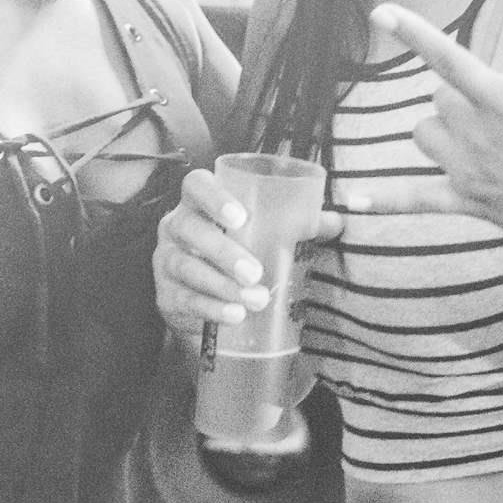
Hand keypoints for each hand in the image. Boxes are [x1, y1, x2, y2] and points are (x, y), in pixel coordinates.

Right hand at [153, 166, 341, 344]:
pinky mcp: (166, 296)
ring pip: (187, 268)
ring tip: (254, 300)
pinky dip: (211, 309)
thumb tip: (337, 221)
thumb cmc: (238, 254)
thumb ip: (296, 225)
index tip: (240, 217)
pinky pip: (185, 300)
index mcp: (198, 204)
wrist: (205, 301)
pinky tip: (234, 316)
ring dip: (222, 285)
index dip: (214, 197)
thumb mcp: (262, 235)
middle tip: (255, 273)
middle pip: (191, 230)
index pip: (195, 186)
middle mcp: (175, 228)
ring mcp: (165, 262)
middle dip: (224, 251)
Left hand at [370, 0, 502, 260]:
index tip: (380, 12)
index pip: (449, 58)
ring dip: (438, 131)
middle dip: (459, 95)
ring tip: (480, 138)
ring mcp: (469, 172)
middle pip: (437, 98)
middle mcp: (477, 135)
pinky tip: (350, 202)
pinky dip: (382, 201)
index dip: (413, 32)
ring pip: (423, 137)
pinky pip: (415, 201)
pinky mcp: (469, 204)